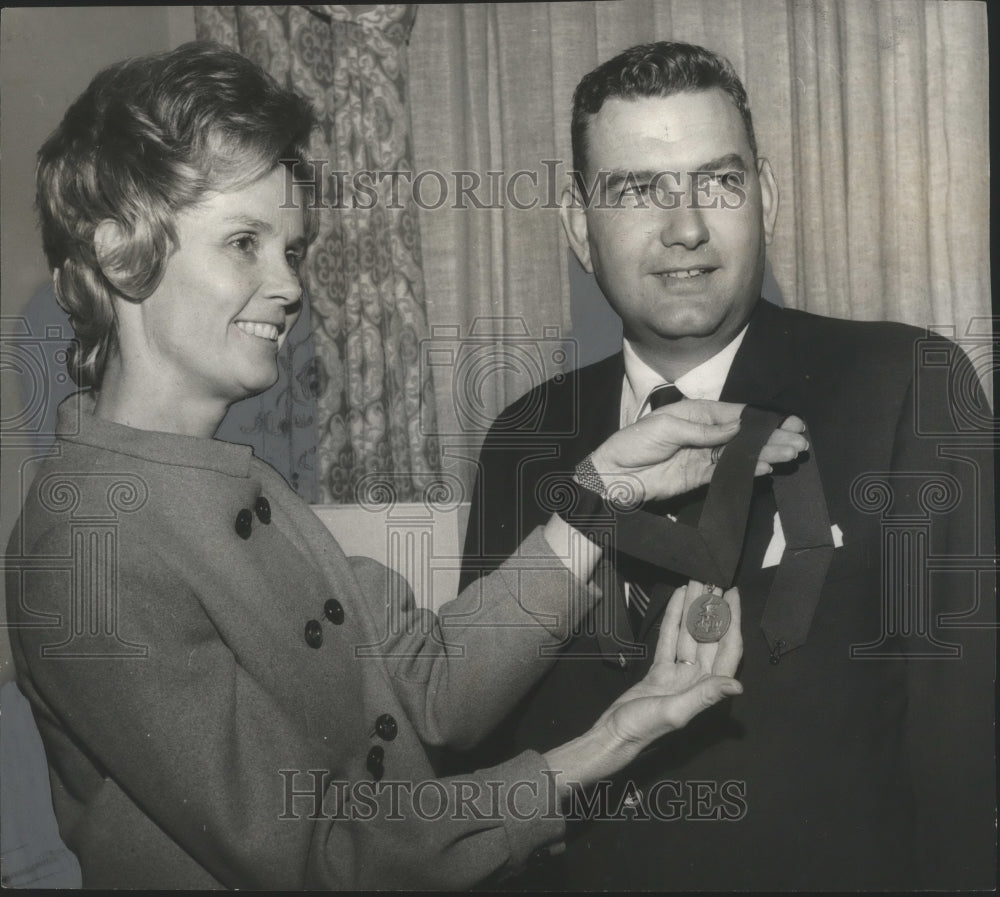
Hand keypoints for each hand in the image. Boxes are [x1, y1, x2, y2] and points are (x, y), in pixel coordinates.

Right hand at [543, 585, 741, 796]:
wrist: (614, 734)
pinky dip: (674, 619)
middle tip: (712, 581)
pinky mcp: (661, 672)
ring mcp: (680, 674)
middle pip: (710, 637)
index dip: (733, 621)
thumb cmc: (644, 728)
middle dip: (712, 608)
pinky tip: (677, 600)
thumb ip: (705, 695)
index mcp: (707, 689)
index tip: (732, 596)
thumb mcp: (676, 711)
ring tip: (696, 583)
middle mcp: (698, 680)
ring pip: (690, 634)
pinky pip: (670, 640)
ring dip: (693, 609)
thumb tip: (737, 684)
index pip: (728, 649)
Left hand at [587, 399, 806, 503]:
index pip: (737, 414)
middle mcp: (705, 434)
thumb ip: (703, 430)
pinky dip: (747, 470)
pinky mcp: (699, 477)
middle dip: (772, 437)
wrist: (613, 475)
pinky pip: (728, 472)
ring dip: (766, 454)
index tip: (789, 422)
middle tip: (799, 442)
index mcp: (698, 414)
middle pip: (745, 435)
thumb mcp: (667, 428)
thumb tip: (736, 427)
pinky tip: (766, 467)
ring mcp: (704, 456)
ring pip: (741, 454)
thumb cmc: (635, 442)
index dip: (762, 419)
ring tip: (790, 454)